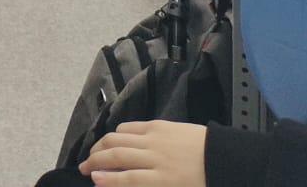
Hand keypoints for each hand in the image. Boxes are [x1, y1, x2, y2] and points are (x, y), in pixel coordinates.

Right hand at [80, 120, 206, 185]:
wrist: (223, 159)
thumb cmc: (203, 183)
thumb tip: (122, 182)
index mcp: (163, 180)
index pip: (127, 179)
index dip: (107, 179)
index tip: (92, 179)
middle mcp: (155, 157)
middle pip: (118, 156)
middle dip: (96, 161)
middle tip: (83, 168)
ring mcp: (156, 138)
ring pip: (119, 138)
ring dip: (101, 145)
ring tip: (92, 153)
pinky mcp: (160, 125)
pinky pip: (132, 127)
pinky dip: (118, 132)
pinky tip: (113, 138)